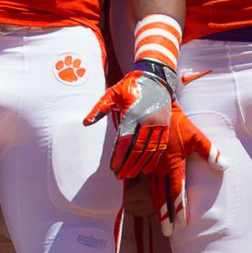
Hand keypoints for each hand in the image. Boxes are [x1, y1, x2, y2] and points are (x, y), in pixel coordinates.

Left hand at [84, 59, 173, 178]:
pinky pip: (161, 146)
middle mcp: (146, 120)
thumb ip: (99, 109)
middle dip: (128, 164)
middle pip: (137, 148)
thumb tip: (85, 123)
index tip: (113, 167)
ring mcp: (158, 124)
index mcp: (132, 113)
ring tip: (130, 175)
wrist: (154, 76)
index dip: (118, 155)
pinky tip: (147, 169)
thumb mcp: (111, 93)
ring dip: (140, 165)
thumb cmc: (129, 85)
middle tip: (120, 176)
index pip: (124, 139)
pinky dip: (154, 159)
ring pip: (150, 150)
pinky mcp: (165, 126)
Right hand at [148, 101, 226, 235]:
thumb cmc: (177, 121)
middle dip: (164, 214)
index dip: (178, 209)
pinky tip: (148, 200)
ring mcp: (148, 163)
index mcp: (172, 163)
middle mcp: (158, 166)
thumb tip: (224, 165)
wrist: (154, 106)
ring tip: (160, 221)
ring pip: (150, 189)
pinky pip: (142, 179)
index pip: (176, 191)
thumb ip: (209, 151)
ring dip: (155, 206)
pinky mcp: (142, 158)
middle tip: (168, 232)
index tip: (182, 224)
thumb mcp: (195, 134)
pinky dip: (145, 191)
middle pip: (161, 195)